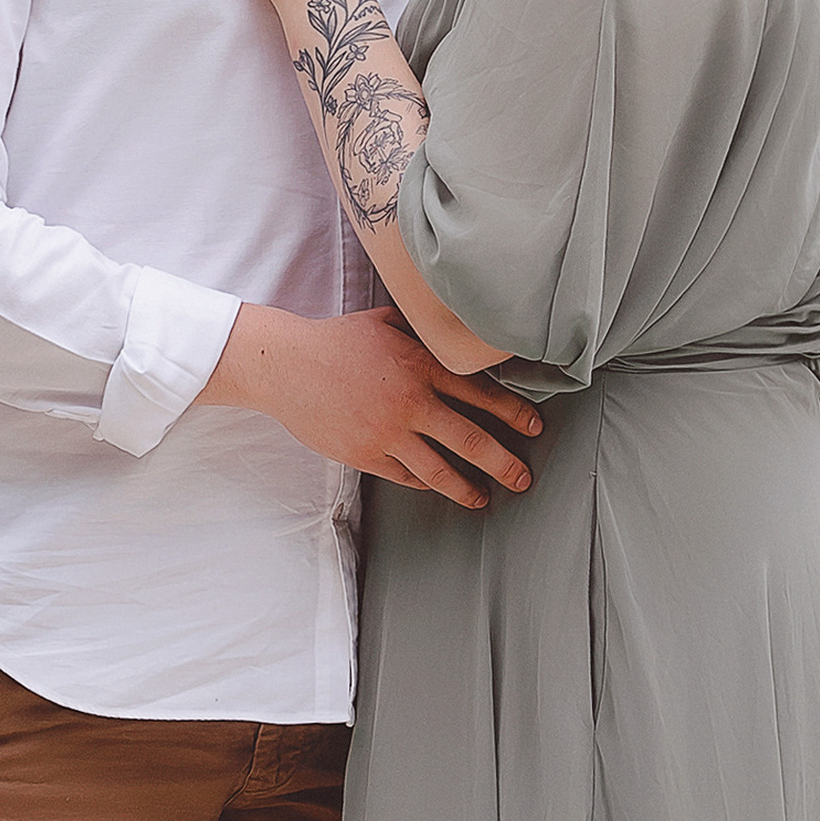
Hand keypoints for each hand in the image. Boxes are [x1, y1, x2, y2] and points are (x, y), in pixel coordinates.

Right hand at [202, 305, 541, 506]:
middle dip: (504, 462)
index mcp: (421, 366)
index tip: (533, 427)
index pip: (481, 394)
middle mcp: (410, 402)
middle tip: (523, 477)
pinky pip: (405, 476)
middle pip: (471, 440)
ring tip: (484, 498)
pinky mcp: (365, 454)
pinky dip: (426, 484)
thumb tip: (455, 333)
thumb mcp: (386, 322)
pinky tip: (438, 488)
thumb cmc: (336, 340)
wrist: (285, 366)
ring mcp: (387, 433)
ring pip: (440, 470)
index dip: (513, 413)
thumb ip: (423, 332)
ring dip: (467, 488)